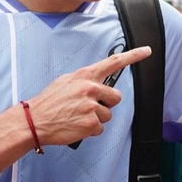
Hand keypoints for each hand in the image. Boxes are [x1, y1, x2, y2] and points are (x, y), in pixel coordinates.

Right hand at [25, 46, 151, 146]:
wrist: (34, 120)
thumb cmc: (50, 102)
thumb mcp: (66, 82)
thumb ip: (85, 80)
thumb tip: (98, 82)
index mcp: (85, 76)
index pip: (114, 62)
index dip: (133, 56)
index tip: (147, 51)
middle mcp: (90, 88)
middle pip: (116, 97)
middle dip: (106, 104)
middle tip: (88, 107)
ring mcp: (92, 106)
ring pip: (108, 115)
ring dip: (96, 119)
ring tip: (78, 116)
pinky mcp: (91, 123)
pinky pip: (100, 128)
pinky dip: (91, 130)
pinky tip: (77, 125)